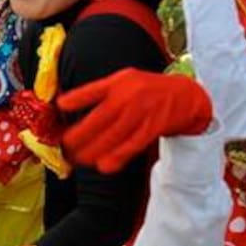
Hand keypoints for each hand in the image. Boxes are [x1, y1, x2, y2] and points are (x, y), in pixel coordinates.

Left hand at [58, 68, 211, 173]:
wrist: (186, 95)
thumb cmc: (146, 88)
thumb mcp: (124, 79)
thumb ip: (101, 90)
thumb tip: (69, 102)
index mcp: (118, 82)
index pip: (93, 90)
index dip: (76, 98)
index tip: (60, 106)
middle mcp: (128, 96)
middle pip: (100, 118)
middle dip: (80, 134)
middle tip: (66, 146)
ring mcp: (141, 113)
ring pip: (114, 135)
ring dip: (95, 150)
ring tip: (79, 159)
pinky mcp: (153, 128)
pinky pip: (132, 145)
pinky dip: (118, 156)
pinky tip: (104, 166)